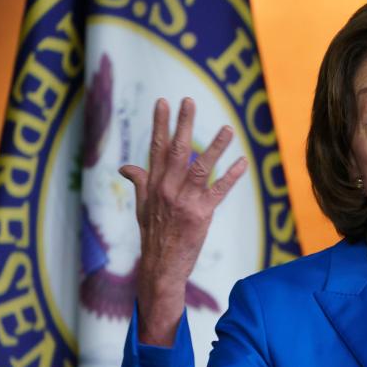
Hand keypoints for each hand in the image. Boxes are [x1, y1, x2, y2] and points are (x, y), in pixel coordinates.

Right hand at [118, 98, 246, 344]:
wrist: (161, 266)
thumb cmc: (154, 235)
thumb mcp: (142, 207)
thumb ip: (139, 182)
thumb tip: (124, 166)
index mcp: (153, 184)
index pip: (156, 148)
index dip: (160, 124)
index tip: (163, 102)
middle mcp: (167, 189)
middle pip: (177, 150)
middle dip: (183, 124)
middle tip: (189, 100)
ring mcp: (184, 201)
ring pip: (200, 167)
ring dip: (215, 146)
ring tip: (227, 128)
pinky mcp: (201, 214)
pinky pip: (218, 191)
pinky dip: (231, 176)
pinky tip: (242, 162)